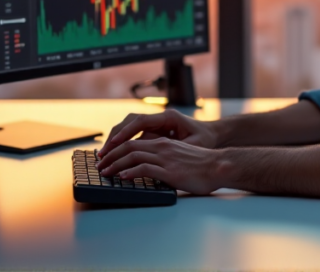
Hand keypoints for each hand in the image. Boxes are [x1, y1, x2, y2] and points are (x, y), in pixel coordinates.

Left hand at [96, 138, 224, 195]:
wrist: (219, 166)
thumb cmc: (202, 165)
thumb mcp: (179, 158)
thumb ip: (164, 161)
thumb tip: (149, 171)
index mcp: (163, 143)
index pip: (134, 142)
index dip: (117, 149)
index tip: (107, 158)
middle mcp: (161, 147)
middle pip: (128, 146)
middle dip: (110, 156)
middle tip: (100, 165)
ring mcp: (164, 158)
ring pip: (132, 156)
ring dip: (115, 164)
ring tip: (105, 172)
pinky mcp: (169, 170)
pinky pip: (144, 168)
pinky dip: (130, 172)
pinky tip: (122, 177)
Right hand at [98, 108, 216, 157]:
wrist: (213, 135)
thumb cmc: (205, 139)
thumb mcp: (193, 144)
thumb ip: (175, 147)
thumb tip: (157, 151)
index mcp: (168, 117)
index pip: (140, 122)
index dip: (125, 132)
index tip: (114, 143)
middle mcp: (159, 118)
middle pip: (130, 122)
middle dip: (115, 136)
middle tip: (103, 152)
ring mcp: (156, 125)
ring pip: (130, 128)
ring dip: (117, 140)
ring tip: (105, 154)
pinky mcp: (154, 132)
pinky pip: (135, 136)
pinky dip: (124, 144)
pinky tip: (115, 155)